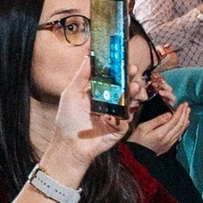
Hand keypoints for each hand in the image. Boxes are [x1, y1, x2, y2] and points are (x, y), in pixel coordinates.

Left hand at [36, 68, 127, 185]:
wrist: (69, 145)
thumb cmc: (68, 120)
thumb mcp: (71, 94)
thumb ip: (82, 76)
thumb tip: (88, 57)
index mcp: (98, 93)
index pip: (112, 78)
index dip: (119, 69)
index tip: (124, 60)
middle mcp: (108, 102)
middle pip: (124, 88)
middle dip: (130, 78)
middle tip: (133, 70)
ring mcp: (115, 115)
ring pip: (129, 102)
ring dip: (132, 93)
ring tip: (134, 87)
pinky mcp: (118, 129)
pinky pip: (124, 121)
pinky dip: (119, 118)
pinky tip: (109, 117)